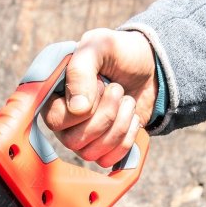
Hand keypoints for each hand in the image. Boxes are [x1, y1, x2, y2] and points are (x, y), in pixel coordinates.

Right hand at [42, 29, 158, 166]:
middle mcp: (64, 122)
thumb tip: (78, 109)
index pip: (56, 120)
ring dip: (119, 125)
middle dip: (106, 115)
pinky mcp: (103, 148)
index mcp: (54, 97)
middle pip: (74, 141)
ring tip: (127, 101)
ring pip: (90, 154)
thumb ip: (81, 70)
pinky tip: (131, 119)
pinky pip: (107, 160)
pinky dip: (127, 139)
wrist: (151, 65)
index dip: (84, 107)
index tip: (101, 83)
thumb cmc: (120, 53)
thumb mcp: (99, 45)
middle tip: (117, 90)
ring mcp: (82, 137)